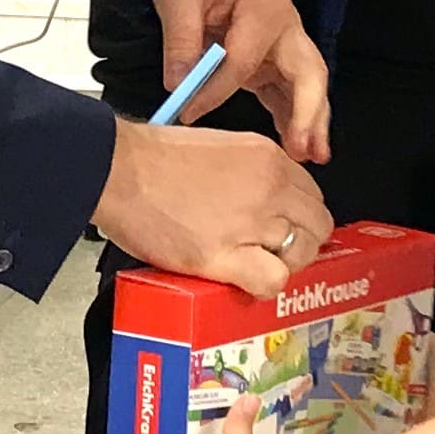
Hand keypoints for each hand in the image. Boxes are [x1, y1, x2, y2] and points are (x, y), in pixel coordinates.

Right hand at [97, 119, 330, 299]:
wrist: (117, 169)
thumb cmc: (153, 157)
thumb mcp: (219, 147)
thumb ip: (249, 172)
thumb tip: (260, 198)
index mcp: (266, 157)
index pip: (312, 193)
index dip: (300, 216)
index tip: (286, 227)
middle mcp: (267, 188)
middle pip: (317, 225)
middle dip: (302, 242)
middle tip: (278, 251)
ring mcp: (248, 223)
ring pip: (299, 255)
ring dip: (282, 265)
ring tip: (255, 265)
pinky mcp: (223, 256)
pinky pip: (271, 281)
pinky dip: (263, 286)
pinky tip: (243, 279)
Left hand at [148, 0, 329, 162]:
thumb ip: (179, 35)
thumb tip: (179, 84)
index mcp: (264, 6)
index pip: (244, 60)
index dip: (217, 90)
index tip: (187, 112)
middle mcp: (285, 27)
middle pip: (308, 72)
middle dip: (308, 112)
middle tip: (303, 149)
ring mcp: (283, 45)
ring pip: (307, 86)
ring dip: (311, 121)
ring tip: (311, 157)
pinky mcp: (273, 61)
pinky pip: (288, 91)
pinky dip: (293, 117)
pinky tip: (292, 146)